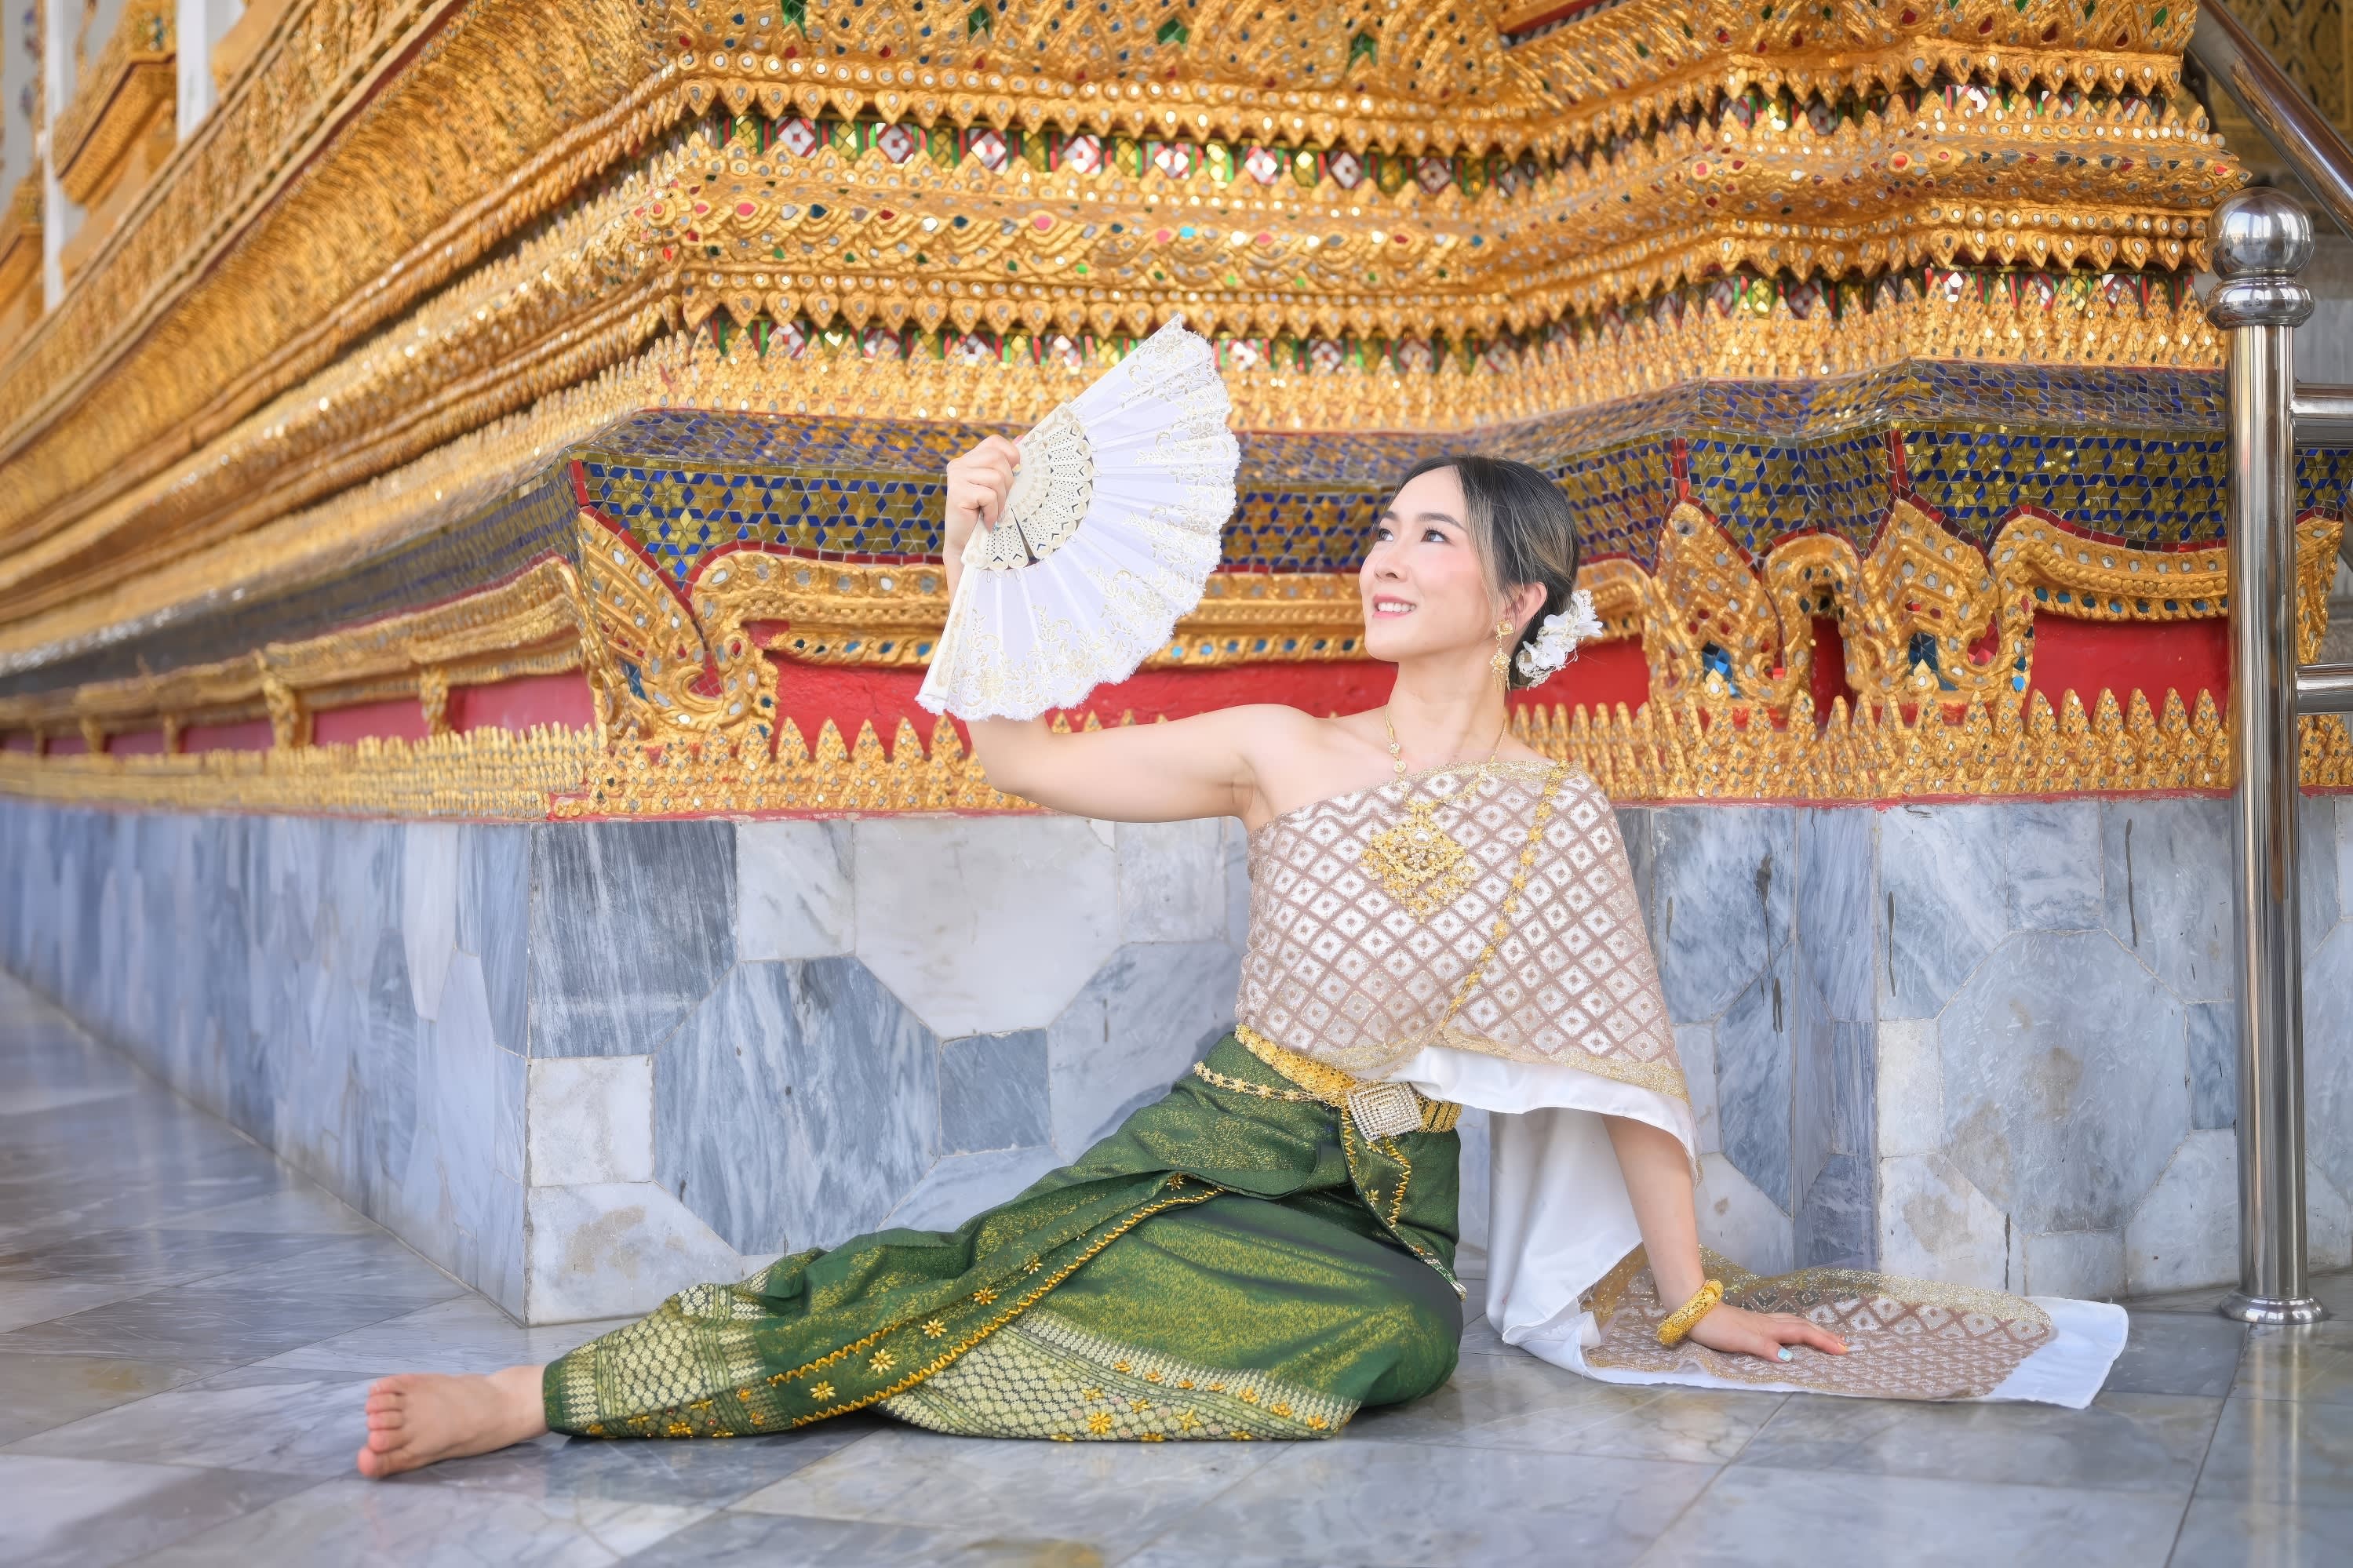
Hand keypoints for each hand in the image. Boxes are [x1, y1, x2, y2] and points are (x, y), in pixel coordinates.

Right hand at [943, 435, 1019, 559]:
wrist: (966, 543)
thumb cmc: (984, 514)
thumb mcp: (999, 486)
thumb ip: (1007, 464)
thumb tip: (1022, 438)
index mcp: (969, 459)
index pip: (994, 442)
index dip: (1010, 455)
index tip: (1012, 475)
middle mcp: (959, 464)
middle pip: (998, 459)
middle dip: (1008, 483)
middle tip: (1000, 501)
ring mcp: (956, 476)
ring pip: (996, 477)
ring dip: (1001, 500)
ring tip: (993, 511)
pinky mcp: (957, 492)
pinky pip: (989, 495)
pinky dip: (993, 511)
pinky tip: (986, 520)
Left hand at [1683, 1302, 1847, 1362]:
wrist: (1693, 1309)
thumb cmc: (1715, 1328)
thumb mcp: (1740, 1341)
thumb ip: (1765, 1348)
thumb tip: (1790, 1359)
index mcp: (1769, 1328)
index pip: (1803, 1334)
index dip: (1823, 1342)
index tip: (1844, 1351)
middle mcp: (1769, 1322)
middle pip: (1803, 1326)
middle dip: (1824, 1335)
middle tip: (1845, 1345)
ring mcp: (1760, 1321)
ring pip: (1794, 1323)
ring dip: (1813, 1330)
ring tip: (1827, 1337)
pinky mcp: (1752, 1322)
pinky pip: (1783, 1324)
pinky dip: (1796, 1328)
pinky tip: (1793, 1331)